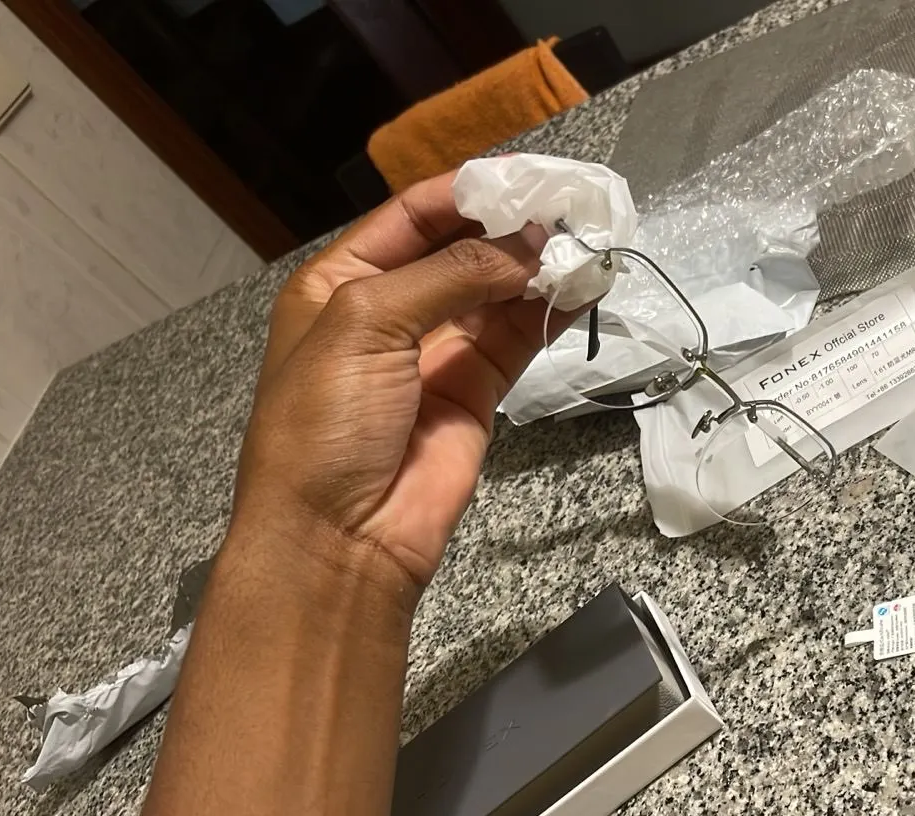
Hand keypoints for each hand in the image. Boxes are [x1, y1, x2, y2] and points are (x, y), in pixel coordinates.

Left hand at [228, 169, 581, 603]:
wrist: (339, 538)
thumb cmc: (325, 422)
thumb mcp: (367, 324)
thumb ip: (450, 274)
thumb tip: (528, 242)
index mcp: (341, 282)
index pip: (412, 216)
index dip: (467, 192)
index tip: (526, 178)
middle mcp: (391, 310)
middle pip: (462, 249)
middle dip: (512, 227)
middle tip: (572, 206)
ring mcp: (438, 352)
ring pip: (498, 291)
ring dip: (540, 265)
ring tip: (589, 240)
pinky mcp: (479, 390)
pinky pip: (520, 336)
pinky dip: (553, 310)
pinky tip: (586, 285)